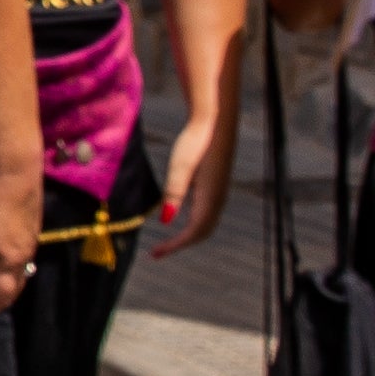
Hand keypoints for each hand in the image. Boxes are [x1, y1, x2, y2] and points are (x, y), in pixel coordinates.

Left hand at [149, 112, 231, 254]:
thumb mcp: (180, 167)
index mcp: (210, 197)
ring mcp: (219, 190)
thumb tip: (166, 221)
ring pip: (206, 222)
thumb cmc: (195, 142)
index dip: (175, 245)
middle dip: (181, 244)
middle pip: (203, 231)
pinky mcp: (216, 183)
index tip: (155, 254)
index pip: (194, 232)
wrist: (214, 121)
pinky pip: (206, 212)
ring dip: (188, 235)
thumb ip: (174, 193)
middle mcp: (218, 197)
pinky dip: (193, 222)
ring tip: (168, 241)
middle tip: (158, 252)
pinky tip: (179, 216)